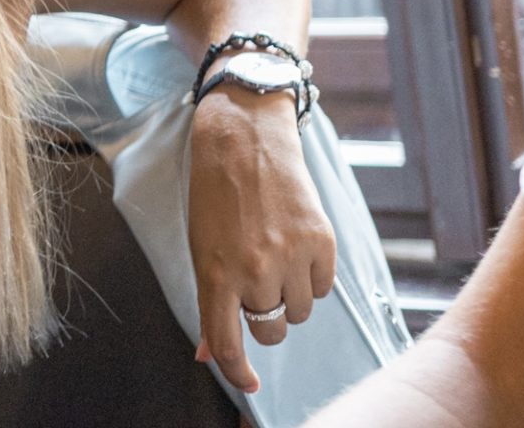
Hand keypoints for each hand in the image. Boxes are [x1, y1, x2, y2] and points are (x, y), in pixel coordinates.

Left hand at [188, 85, 336, 394]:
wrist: (244, 139)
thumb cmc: (215, 193)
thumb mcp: (200, 246)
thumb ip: (209, 300)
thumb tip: (207, 354)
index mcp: (215, 272)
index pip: (227, 342)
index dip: (236, 371)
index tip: (247, 385)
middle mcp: (255, 270)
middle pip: (270, 331)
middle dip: (265, 320)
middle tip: (258, 288)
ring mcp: (291, 256)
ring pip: (300, 313)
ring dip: (290, 298)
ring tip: (275, 258)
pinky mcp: (321, 242)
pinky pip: (323, 289)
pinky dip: (312, 279)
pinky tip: (296, 246)